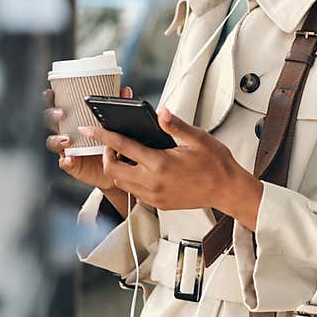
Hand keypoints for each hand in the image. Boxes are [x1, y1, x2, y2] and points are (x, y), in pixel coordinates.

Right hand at [44, 85, 133, 189]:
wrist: (115, 168)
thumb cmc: (112, 143)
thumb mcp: (115, 124)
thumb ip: (117, 107)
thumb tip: (125, 90)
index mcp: (74, 119)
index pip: (58, 106)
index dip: (50, 99)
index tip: (51, 92)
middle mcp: (67, 132)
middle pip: (51, 121)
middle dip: (52, 115)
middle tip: (62, 113)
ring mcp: (67, 149)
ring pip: (53, 142)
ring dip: (58, 139)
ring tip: (67, 139)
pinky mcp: (71, 164)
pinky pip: (65, 162)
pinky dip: (66, 161)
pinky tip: (71, 159)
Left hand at [79, 107, 263, 230]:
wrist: (228, 191)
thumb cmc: (216, 165)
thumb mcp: (198, 138)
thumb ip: (175, 125)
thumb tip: (161, 112)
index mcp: (161, 163)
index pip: (122, 146)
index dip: (103, 135)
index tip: (89, 128)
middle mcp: (153, 182)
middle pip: (112, 169)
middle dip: (106, 154)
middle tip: (114, 143)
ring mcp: (154, 195)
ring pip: (120, 182)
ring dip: (117, 168)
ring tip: (127, 155)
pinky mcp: (158, 204)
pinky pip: (134, 192)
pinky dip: (130, 179)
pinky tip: (142, 169)